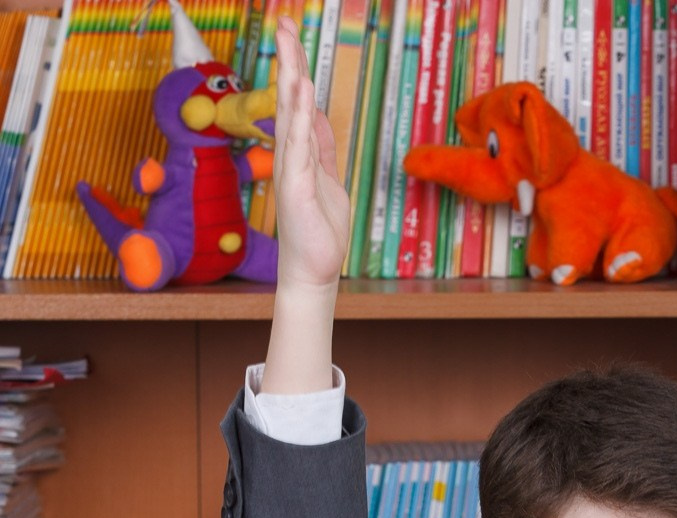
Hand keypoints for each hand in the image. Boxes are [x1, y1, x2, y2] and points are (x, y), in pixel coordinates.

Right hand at [272, 17, 349, 288]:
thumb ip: (322, 147)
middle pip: (289, 98)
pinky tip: (298, 89)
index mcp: (299, 153)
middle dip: (289, 59)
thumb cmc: (319, 231)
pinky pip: (296, 144)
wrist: (313, 270)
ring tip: (289, 42)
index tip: (292, 35)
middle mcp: (290, 156)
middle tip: (284, 22)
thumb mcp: (328, 179)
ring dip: (291, 77)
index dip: (296, 68)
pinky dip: (297, 115)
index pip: (297, 101)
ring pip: (290, 114)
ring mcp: (290, 169)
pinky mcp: (295, 186)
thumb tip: (317, 116)